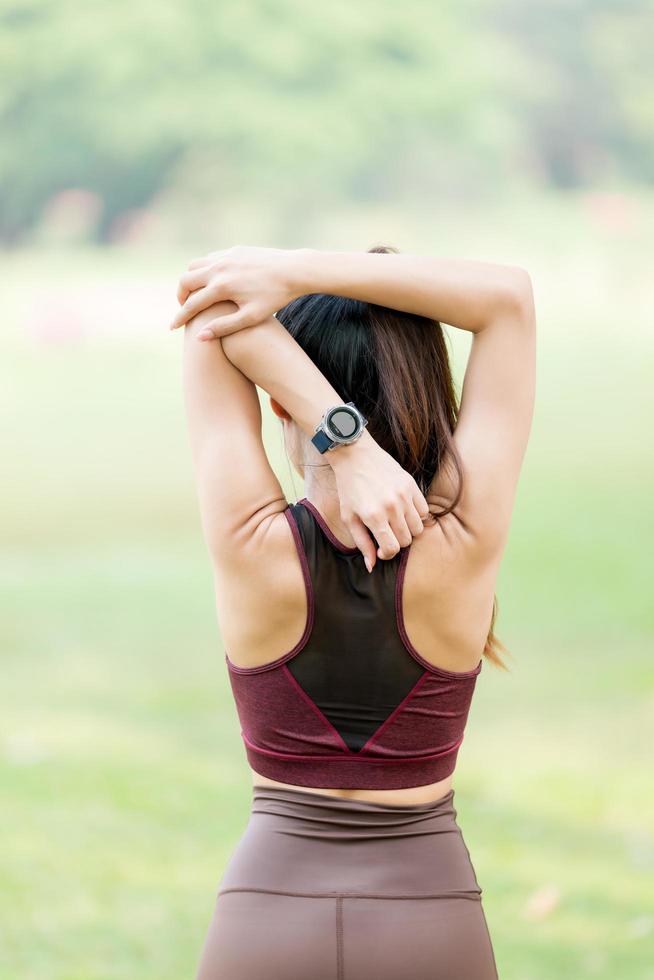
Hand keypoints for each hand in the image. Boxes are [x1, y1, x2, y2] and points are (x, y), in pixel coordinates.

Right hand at [169, 244, 305, 337]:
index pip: (192, 304)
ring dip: (190, 280)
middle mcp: (219, 268)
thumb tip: (199, 336)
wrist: (295, 270)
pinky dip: (203, 270)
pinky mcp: (233, 250)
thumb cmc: (275, 298)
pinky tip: (211, 281)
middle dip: (180, 296)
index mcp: (222, 287)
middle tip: (184, 309)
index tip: (172, 328)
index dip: (180, 317)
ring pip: (194, 265)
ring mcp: (225, 256)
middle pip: (186, 280)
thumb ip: (224, 327)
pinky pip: (209, 258)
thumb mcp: (251, 317)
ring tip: (195, 295)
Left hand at [328, 431, 433, 569]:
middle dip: (396, 542)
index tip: (380, 549)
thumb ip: (362, 543)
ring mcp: (404, 495)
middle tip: (386, 534)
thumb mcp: (349, 517)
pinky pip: (424, 511)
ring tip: (395, 523)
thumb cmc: (349, 489)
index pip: (392, 549)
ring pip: (418, 528)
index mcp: (373, 516)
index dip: (386, 554)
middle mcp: (391, 506)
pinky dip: (416, 516)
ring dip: (408, 531)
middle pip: (406, 540)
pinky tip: (404, 511)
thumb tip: (372, 566)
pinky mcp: (412, 485)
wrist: (355, 456)